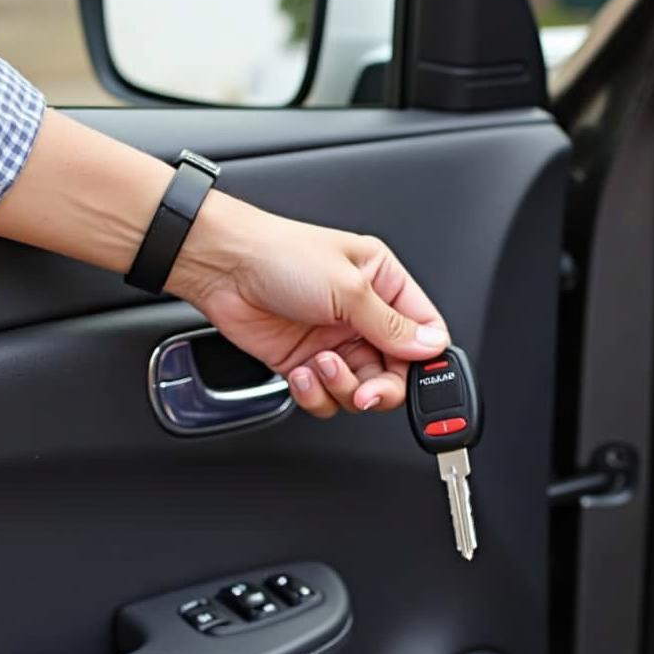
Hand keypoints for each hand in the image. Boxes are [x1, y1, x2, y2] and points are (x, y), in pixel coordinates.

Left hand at [169, 191, 449, 416]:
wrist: (222, 267)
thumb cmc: (280, 255)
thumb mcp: (349, 288)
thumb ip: (392, 325)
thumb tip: (430, 346)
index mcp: (384, 283)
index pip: (425, 331)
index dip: (425, 360)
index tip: (415, 377)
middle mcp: (363, 315)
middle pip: (395, 371)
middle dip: (381, 388)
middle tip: (367, 393)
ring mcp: (334, 341)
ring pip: (361, 389)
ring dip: (342, 387)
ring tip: (321, 365)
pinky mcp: (305, 363)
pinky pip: (326, 397)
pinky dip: (315, 394)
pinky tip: (301, 372)